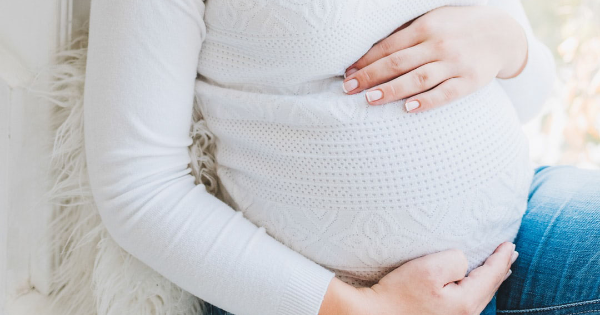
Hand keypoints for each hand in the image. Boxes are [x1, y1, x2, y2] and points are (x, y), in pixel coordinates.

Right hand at [319, 242, 518, 314]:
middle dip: (501, 269)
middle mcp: (464, 314)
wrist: (374, 314)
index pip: (492, 275)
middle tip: (511, 253)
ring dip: (490, 278)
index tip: (510, 243)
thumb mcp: (429, 268)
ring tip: (499, 268)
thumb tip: (464, 262)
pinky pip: (468, 300)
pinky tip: (473, 284)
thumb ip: (454, 260)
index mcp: (466, 302)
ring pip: (480, 295)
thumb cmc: (398, 293)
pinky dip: (477, 287)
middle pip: (490, 288)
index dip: (501, 257)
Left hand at [342, 6, 527, 112]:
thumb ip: (406, 34)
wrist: (502, 34)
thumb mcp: (433, 20)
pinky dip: (427, 101)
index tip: (347, 74)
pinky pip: (446, 93)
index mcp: (426, 27)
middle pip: (398, 63)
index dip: (366, 61)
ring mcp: (455, 63)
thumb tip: (370, 52)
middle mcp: (439, 44)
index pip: (388, 47)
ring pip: (418, 79)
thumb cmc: (457, 27)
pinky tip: (408, 108)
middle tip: (349, 89)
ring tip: (370, 99)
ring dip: (391, 90)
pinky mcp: (469, 81)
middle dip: (370, 76)